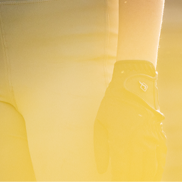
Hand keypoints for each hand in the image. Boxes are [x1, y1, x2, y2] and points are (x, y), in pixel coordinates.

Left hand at [94, 60, 166, 180]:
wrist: (135, 88)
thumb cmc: (113, 105)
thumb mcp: (100, 122)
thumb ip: (100, 148)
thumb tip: (101, 170)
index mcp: (121, 138)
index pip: (121, 168)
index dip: (119, 179)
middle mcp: (138, 142)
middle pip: (136, 171)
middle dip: (131, 180)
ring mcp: (151, 142)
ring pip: (149, 169)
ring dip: (143, 178)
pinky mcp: (160, 140)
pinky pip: (160, 162)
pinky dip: (156, 172)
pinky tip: (151, 178)